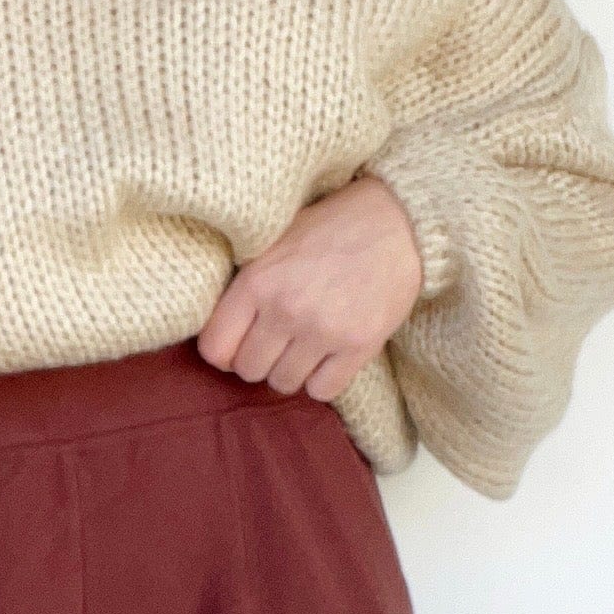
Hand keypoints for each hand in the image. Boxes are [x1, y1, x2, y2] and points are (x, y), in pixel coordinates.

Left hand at [195, 173, 423, 402]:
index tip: (241, 342)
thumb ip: (246, 284)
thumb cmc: (330, 228)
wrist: (398, 221)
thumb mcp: (274, 241)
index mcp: (257, 281)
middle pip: (249, 371)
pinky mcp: (359, 345)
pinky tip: (329, 357)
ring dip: (291, 371)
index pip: (215, 349)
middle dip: (260, 360)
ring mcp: (324, 330)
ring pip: (283, 384)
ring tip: (305, 346)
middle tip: (278, 341)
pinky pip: (321, 392)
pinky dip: (322, 381)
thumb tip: (219, 329)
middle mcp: (286, 309)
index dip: (225, 351)